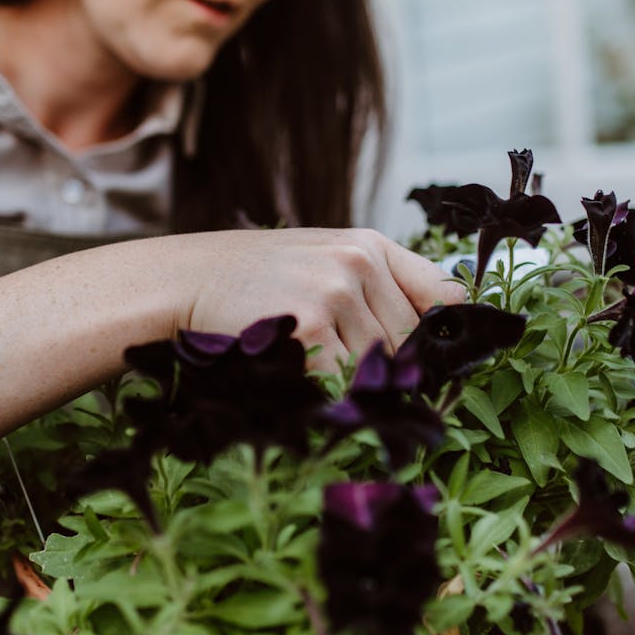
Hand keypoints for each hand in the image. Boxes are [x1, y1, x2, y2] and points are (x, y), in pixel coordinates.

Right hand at [177, 228, 463, 371]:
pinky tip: (299, 373)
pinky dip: (328, 388)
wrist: (189, 279)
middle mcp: (359, 264)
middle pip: (411, 342)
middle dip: (390, 368)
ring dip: (354, 380)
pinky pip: (345, 379)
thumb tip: (437, 335)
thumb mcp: (321, 260)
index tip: (435, 358)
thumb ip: (375, 287)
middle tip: (350, 374)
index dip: (445, 334)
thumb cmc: (255, 279)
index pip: (443, 295)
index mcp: (369, 245)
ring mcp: (336, 294)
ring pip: (380, 365)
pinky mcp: (311, 328)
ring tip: (313, 366)